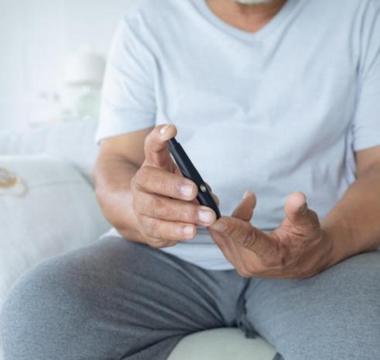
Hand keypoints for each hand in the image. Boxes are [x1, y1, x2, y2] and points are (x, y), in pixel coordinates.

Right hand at [131, 124, 216, 247]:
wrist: (149, 215)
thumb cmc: (172, 192)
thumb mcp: (183, 179)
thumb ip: (197, 184)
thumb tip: (211, 199)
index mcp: (153, 165)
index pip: (152, 146)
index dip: (159, 137)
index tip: (171, 130)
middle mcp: (142, 183)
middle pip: (151, 180)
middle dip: (174, 186)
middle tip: (194, 191)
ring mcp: (141, 205)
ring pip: (157, 208)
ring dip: (183, 213)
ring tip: (206, 217)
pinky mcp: (146, 226)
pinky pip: (160, 230)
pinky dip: (177, 231)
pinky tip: (191, 231)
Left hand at [209, 192, 333, 278]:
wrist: (306, 260)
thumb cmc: (307, 240)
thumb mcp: (308, 224)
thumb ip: (299, 211)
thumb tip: (297, 197)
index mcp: (272, 256)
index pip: (249, 240)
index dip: (232, 228)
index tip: (216, 219)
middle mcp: (253, 265)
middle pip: (233, 233)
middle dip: (239, 212)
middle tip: (250, 197)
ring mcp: (242, 265)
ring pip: (224, 235)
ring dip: (234, 216)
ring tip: (250, 203)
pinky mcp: (235, 261)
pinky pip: (222, 238)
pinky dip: (227, 224)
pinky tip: (242, 214)